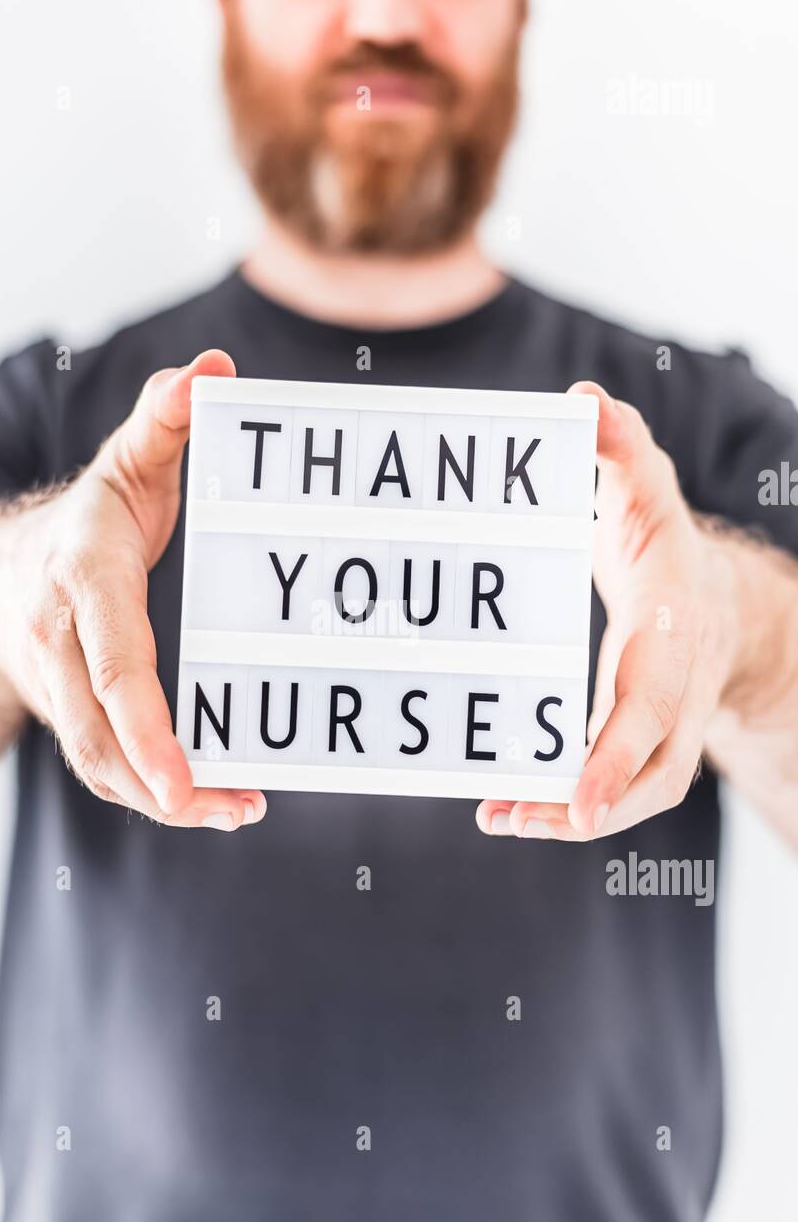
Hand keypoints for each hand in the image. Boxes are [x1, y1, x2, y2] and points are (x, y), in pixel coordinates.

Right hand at [0, 351, 265, 831]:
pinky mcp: (71, 713)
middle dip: (162, 783)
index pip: (112, 662)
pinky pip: (103, 764)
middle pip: (101, 732)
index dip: (147, 725)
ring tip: (236, 810)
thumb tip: (216, 372)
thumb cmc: (86, 519)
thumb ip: (167, 417)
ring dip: (163, 799)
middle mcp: (59, 638)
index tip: (187, 778)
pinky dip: (149, 789)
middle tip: (234, 808)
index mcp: (81, 578)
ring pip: (100, 761)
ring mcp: (58, 682)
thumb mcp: (127, 461)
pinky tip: (206, 800)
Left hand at [476, 382, 737, 840]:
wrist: (718, 602)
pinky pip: (616, 786)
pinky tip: (509, 810)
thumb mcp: (645, 485)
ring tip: (502, 819)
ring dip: (570, 816)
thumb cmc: (663, 541)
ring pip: (639, 791)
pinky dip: (566, 805)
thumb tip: (585, 402)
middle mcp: (677, 685)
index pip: (652, 701)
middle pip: (652, 768)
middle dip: (590, 804)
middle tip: (517, 818)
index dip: (618, 755)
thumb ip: (620, 444)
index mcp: (672, 627)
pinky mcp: (641, 742)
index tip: (579, 801)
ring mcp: (667, 722)